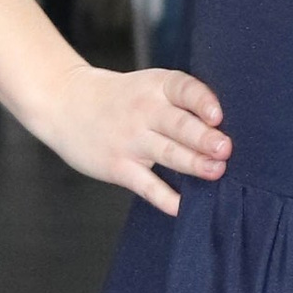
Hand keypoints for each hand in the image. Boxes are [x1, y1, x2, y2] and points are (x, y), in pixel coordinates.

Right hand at [31, 63, 229, 217]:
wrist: (64, 103)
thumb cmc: (121, 98)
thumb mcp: (148, 86)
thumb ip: (182, 102)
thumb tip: (227, 130)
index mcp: (157, 86)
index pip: (183, 89)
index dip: (201, 101)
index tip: (218, 115)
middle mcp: (144, 111)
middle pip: (178, 125)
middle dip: (203, 138)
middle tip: (225, 149)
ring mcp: (130, 140)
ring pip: (167, 153)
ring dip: (193, 163)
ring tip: (216, 171)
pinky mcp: (119, 166)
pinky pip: (146, 185)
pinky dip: (166, 198)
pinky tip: (184, 207)